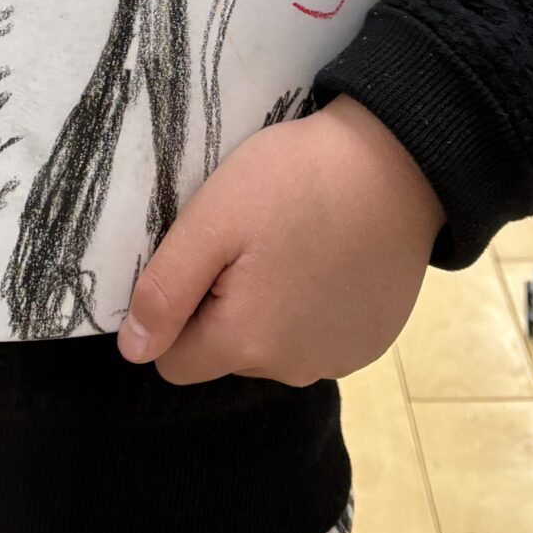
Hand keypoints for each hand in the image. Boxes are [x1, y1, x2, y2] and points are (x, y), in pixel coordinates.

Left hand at [118, 98, 442, 386]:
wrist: (400, 163)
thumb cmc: (295, 182)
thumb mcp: (213, 220)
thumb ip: (166, 289)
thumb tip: (133, 350)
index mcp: (247, 344)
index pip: (175, 359)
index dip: (177, 306)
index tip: (205, 254)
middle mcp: (294, 369)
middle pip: (226, 352)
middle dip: (223, 304)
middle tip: (249, 237)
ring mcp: (339, 358)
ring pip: (272, 345)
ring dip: (270, 306)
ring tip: (291, 241)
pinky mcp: (371, 340)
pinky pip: (317, 336)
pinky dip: (313, 305)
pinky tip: (327, 256)